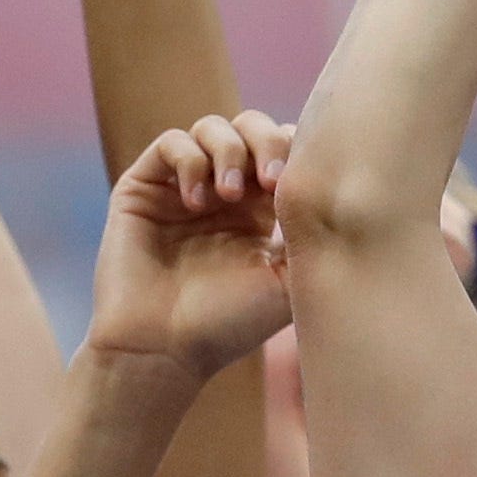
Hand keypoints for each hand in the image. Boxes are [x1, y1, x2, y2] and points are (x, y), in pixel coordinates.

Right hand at [85, 113, 297, 382]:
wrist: (162, 349)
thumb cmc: (228, 324)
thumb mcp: (289, 280)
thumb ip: (312, 231)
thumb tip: (332, 183)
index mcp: (261, 212)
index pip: (285, 152)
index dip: (297, 153)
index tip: (300, 185)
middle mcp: (223, 194)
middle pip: (253, 128)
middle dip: (267, 142)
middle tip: (271, 180)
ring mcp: (182, 187)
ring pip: (212, 127)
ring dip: (229, 150)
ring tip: (228, 194)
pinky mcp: (144, 188)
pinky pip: (170, 142)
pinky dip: (189, 160)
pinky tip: (198, 201)